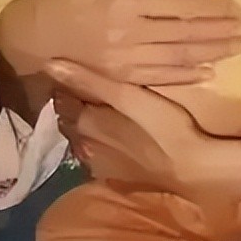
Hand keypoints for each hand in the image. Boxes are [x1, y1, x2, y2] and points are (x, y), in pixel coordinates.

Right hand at [0, 0, 240, 85]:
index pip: (179, 8)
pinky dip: (186, 76)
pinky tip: (209, 72)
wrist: (31, 37)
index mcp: (127, 5)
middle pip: (185, 35)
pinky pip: (160, 79)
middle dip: (220, 33)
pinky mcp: (120, 79)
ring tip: (239, 47)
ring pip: (178, 58)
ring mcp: (126, 61)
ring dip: (212, 53)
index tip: (235, 8)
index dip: (210, 9)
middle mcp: (131, 35)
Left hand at [46, 61, 211, 198]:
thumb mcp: (128, 97)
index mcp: (85, 124)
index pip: (62, 100)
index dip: (64, 85)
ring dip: (83, 124)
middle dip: (71, 103)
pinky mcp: (115, 176)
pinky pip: (96, 154)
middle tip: (84, 83)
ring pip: (80, 139)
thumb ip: (91, 82)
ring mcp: (99, 165)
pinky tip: (111, 135)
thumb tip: (51, 64)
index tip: (72, 67)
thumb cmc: (162, 125)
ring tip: (96, 106)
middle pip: (69, 121)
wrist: (190, 169)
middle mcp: (84, 146)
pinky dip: (97, 141)